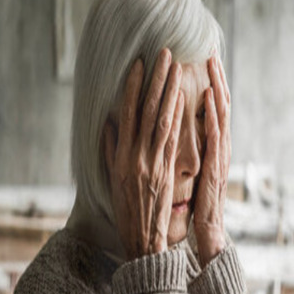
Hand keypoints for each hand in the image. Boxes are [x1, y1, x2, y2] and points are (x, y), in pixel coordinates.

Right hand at [104, 48, 184, 259]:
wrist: (141, 238)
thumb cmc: (126, 210)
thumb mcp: (112, 179)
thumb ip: (111, 150)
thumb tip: (111, 124)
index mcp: (120, 157)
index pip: (127, 115)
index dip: (134, 88)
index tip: (139, 64)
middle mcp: (135, 157)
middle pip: (147, 112)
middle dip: (157, 80)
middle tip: (165, 54)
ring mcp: (152, 164)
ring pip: (161, 121)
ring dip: (170, 91)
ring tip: (176, 68)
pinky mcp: (167, 173)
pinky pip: (172, 140)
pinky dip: (177, 117)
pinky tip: (182, 99)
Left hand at [193, 55, 231, 266]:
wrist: (209, 235)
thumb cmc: (196, 208)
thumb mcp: (186, 178)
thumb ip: (180, 155)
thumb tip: (166, 138)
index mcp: (209, 149)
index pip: (208, 111)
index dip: (205, 87)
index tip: (198, 64)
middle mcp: (217, 149)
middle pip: (218, 106)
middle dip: (215, 78)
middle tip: (210, 51)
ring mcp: (219, 158)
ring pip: (220, 116)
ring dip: (216, 87)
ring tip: (212, 63)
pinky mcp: (216, 169)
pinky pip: (216, 138)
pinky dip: (213, 116)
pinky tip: (209, 97)